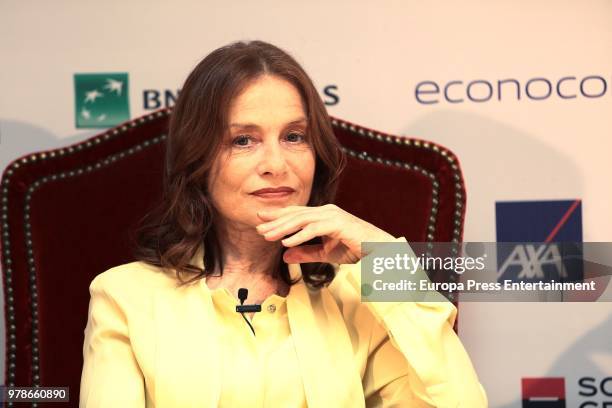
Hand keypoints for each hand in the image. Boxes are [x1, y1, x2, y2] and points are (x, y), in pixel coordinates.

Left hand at [256, 204, 395, 263]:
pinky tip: (286, 242)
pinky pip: (314, 229)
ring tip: (267, 234)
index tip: (261, 219)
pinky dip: (299, 235)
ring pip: (302, 219)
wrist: (380, 250)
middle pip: (296, 214)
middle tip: (257, 225)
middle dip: (275, 220)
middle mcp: (326, 211)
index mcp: (323, 215)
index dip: (278, 216)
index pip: (296, 213)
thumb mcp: (326, 253)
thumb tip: (285, 255)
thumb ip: (306, 253)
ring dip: (283, 227)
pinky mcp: (338, 224)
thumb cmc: (357, 249)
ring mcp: (332, 215)